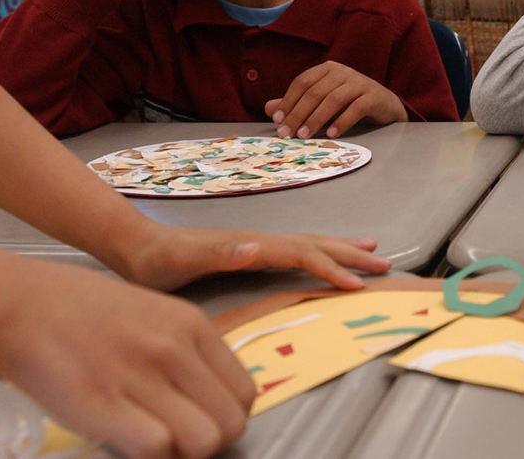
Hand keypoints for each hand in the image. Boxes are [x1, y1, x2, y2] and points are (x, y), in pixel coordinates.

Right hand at [0, 256, 253, 458]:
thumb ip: (186, 351)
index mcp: (193, 326)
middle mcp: (175, 351)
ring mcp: (141, 377)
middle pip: (231, 423)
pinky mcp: (103, 405)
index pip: (245, 392)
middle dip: (210, 440)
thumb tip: (208, 396)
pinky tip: (127, 441)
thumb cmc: (82, 310)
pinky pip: (156, 448)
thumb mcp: (155, 314)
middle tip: (180, 439)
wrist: (22, 303)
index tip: (204, 421)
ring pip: (203, 441)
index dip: (227, 417)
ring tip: (155, 442)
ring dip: (183, 453)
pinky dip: (150, 455)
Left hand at [120, 223, 391, 291]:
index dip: (331, 268)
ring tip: (373, 250)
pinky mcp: (251, 251)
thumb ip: (220, 253)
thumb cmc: (157, 259)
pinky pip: (297, 251)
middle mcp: (260, 240)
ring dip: (343, 248)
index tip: (358, 283)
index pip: (302, 254)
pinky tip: (325, 255)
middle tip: (386, 264)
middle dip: (352, 254)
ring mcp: (257, 243)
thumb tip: (257, 248)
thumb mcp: (182, 259)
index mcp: (251, 244)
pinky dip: (321, 252)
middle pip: (315, 243)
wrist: (136, 245)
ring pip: (310, 243)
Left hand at [265, 61, 408, 138]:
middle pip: (315, 92)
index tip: (277, 120)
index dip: (288, 101)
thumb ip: (297, 104)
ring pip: (333, 99)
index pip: (302, 82)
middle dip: (298, 114)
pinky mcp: (374, 96)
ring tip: (305, 136)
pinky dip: (342, 121)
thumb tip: (269, 108)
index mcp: (327, 69)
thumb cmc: (350, 103)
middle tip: (287, 133)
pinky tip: (332, 134)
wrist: (385, 105)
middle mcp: (343, 72)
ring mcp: (360, 82)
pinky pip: (356, 108)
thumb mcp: (322, 102)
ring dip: (317, 119)